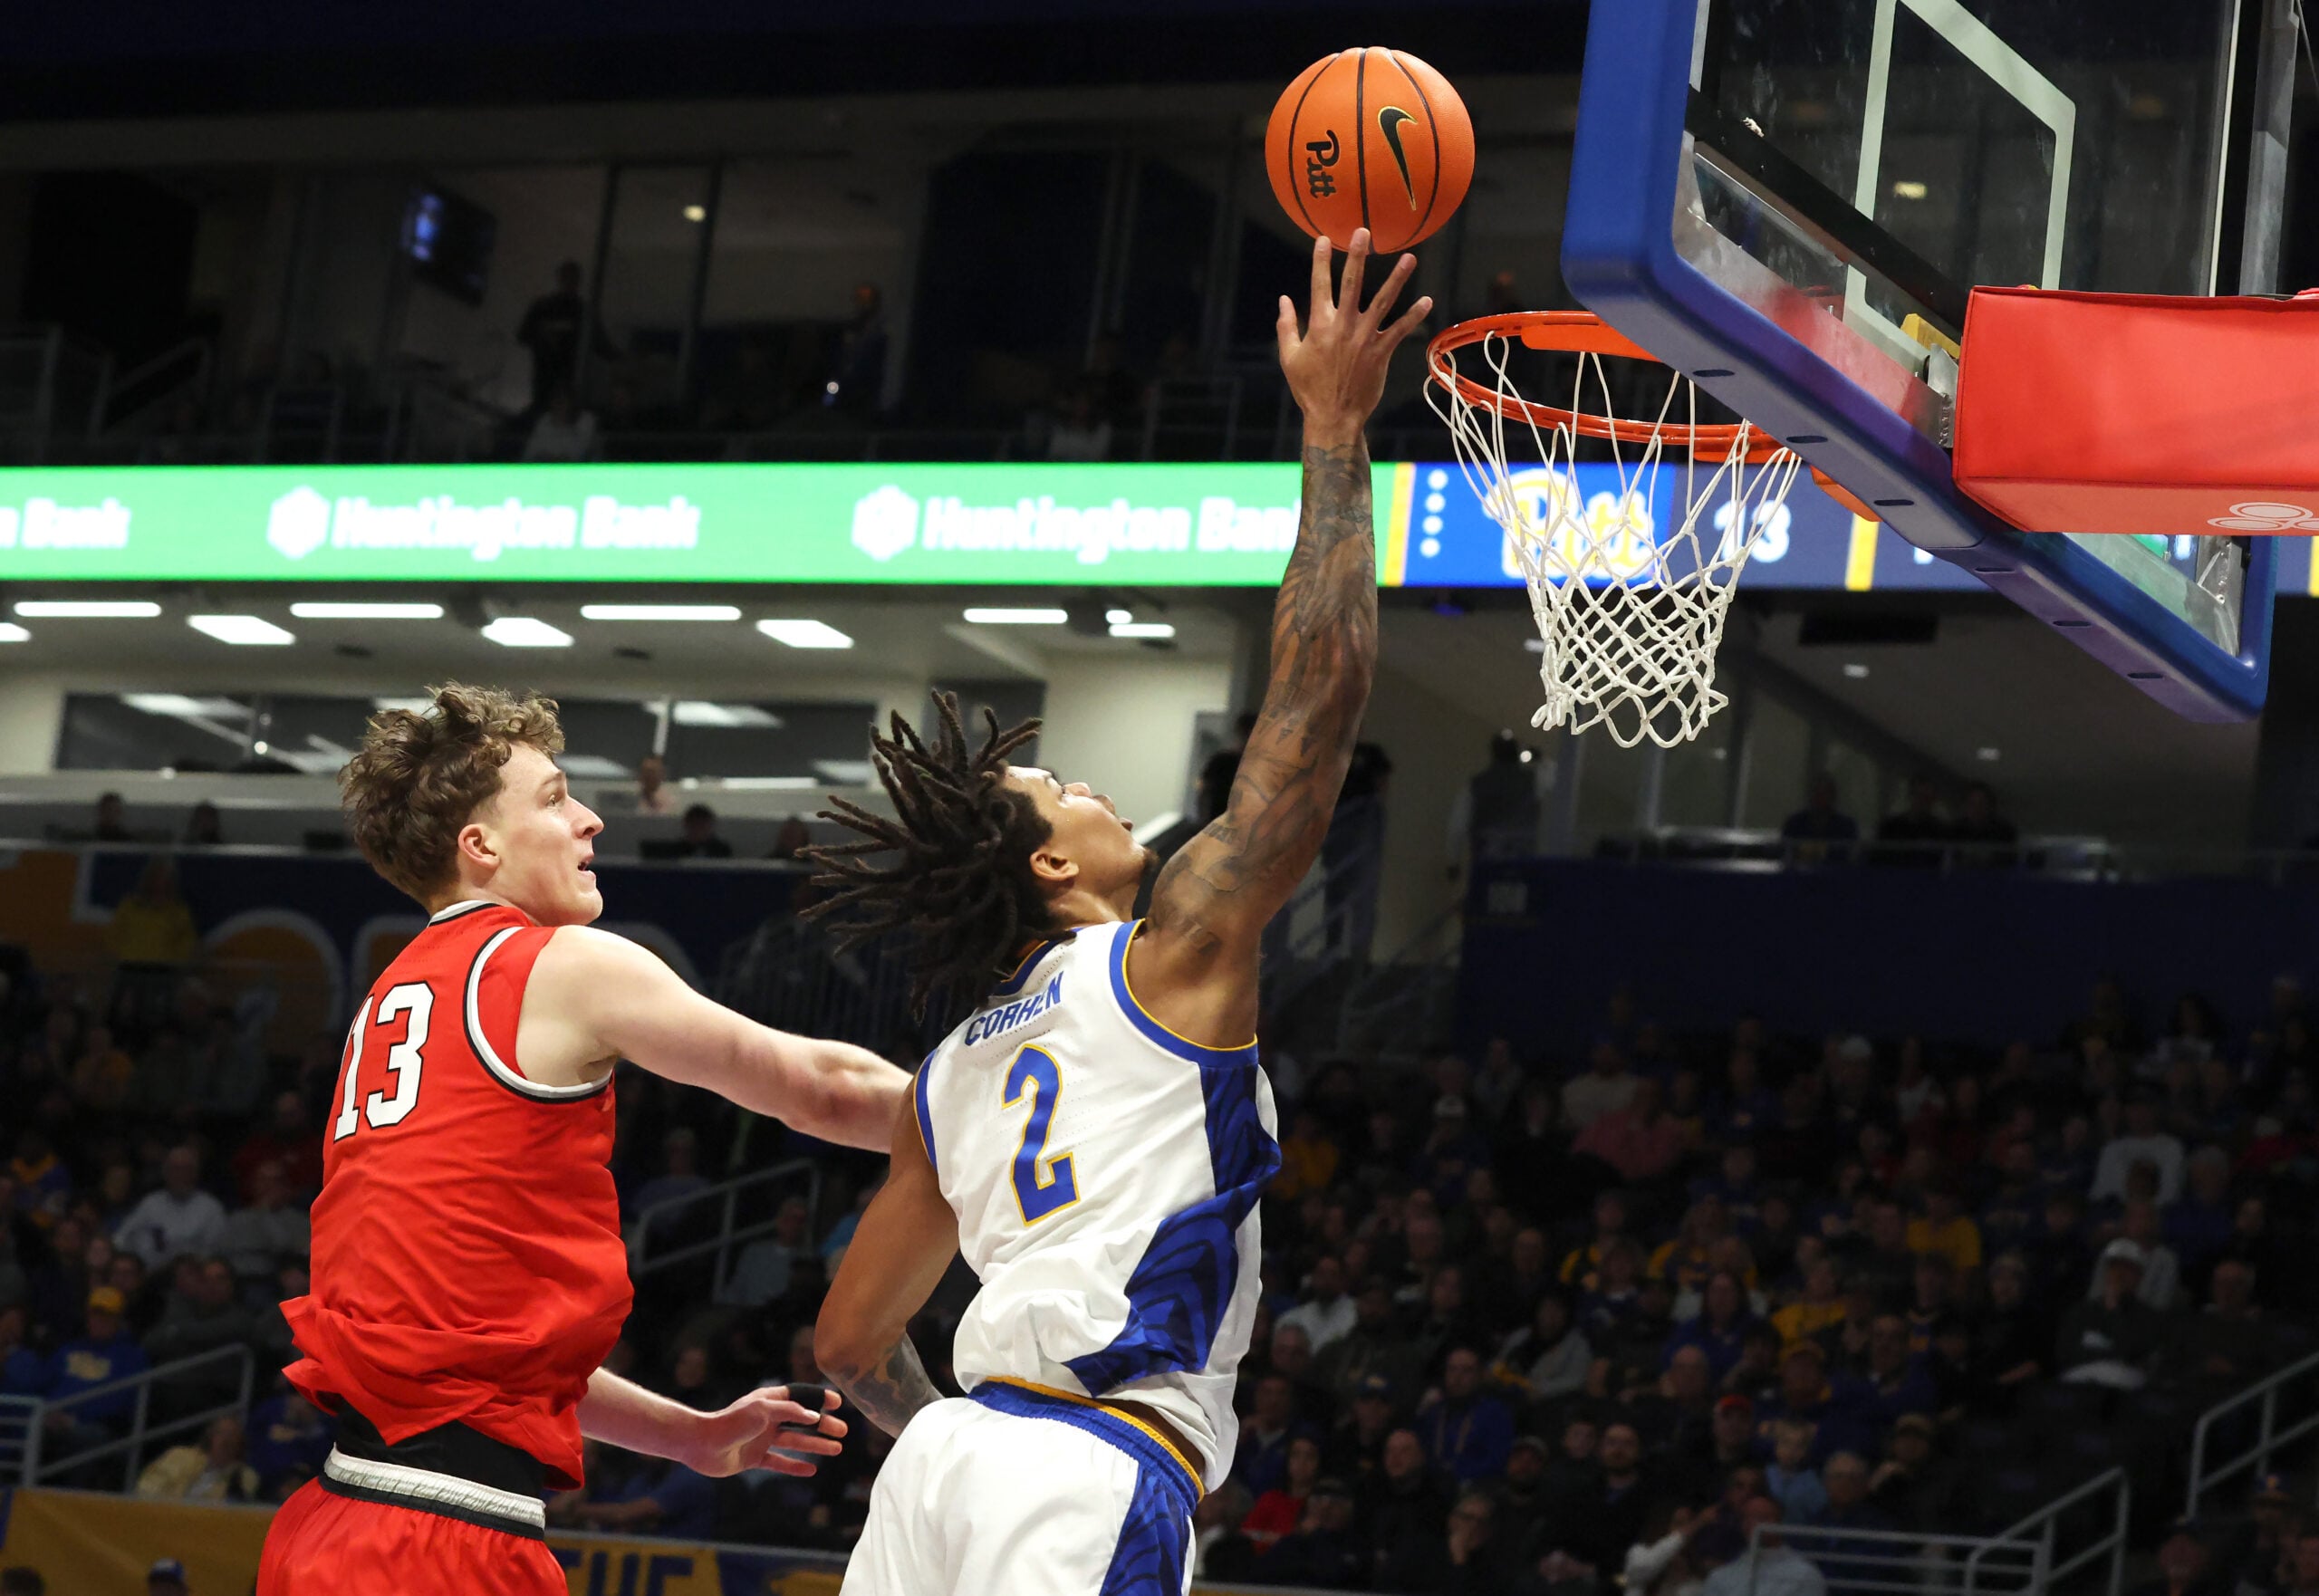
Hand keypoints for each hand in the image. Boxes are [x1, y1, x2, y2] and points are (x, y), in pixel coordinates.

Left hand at [680, 1384, 847, 1477]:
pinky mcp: (754, 1457)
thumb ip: (790, 1412)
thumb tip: (813, 1416)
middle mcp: (768, 1418)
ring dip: (815, 1444)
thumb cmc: (731, 1422)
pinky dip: (795, 1466)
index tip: (838, 1402)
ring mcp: (761, 1438)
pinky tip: (811, 1470)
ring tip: (836, 1449)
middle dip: (823, 1425)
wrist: (701, 1444)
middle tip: (843, 1431)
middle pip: (801, 1420)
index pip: (800, 1396)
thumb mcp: (763, 1410)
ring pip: (795, 1441)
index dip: (819, 1398)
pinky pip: (779, 1461)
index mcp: (769, 1400)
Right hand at [1276, 229, 1432, 447]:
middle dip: (1357, 256)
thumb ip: (1286, 326)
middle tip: (1364, 232)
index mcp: (1319, 324)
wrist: (1333, 416)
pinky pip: (1400, 330)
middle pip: (1352, 284)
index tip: (1324, 239)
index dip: (1320, 260)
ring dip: (1397, 278)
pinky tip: (1427, 301)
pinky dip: (1414, 315)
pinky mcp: (1381, 353)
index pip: (1319, 285)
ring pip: (1383, 301)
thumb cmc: (1308, 388)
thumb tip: (1283, 300)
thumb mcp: (1289, 357)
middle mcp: (1343, 326)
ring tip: (1409, 257)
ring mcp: (1364, 338)